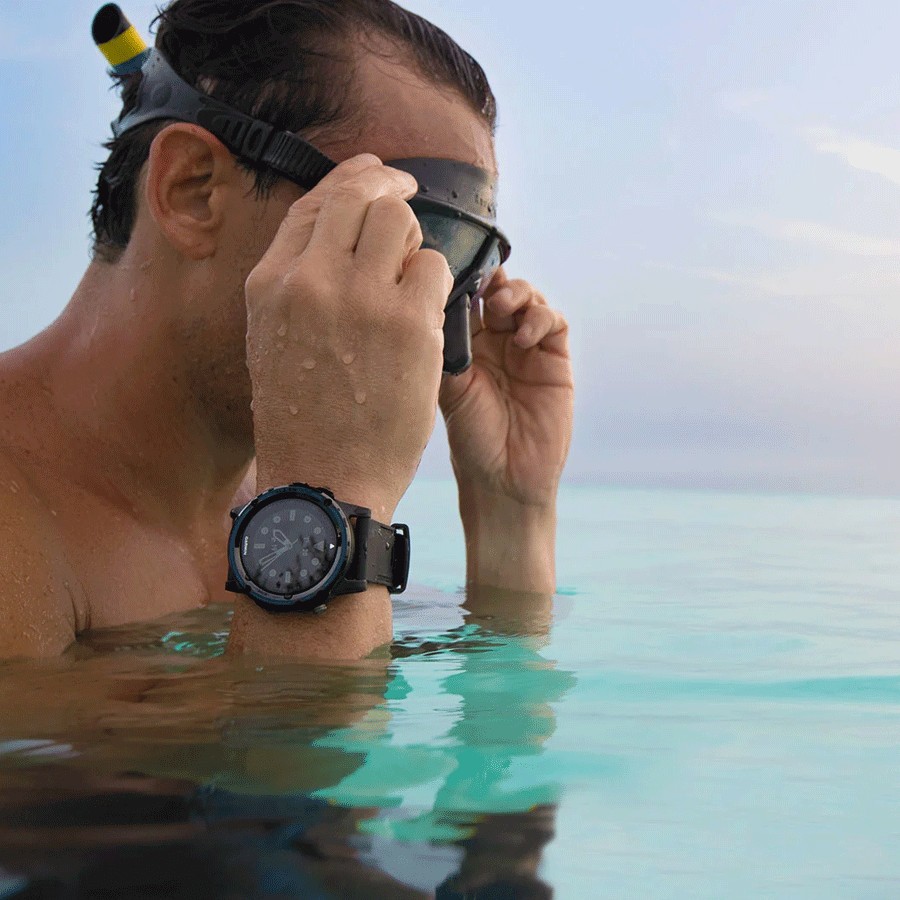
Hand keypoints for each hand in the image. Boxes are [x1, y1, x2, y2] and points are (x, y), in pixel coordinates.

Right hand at [245, 154, 453, 522]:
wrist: (327, 481)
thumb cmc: (303, 421)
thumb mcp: (275, 341)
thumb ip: (299, 282)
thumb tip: (342, 229)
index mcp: (270, 284)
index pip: (316, 203)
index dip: (353, 180)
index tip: (377, 174)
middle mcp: (310, 280)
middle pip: (361, 197)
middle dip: (391, 194)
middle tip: (409, 200)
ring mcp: (361, 298)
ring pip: (402, 221)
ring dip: (414, 242)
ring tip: (411, 279)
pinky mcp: (409, 323)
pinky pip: (436, 267)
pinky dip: (436, 284)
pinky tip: (425, 314)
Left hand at [439, 269, 573, 509]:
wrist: (504, 478)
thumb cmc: (470, 438)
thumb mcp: (449, 388)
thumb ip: (449, 345)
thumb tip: (440, 298)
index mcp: (466, 344)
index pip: (467, 297)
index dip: (465, 279)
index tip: (456, 269)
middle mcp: (496, 342)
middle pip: (498, 289)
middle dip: (493, 279)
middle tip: (484, 285)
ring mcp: (527, 349)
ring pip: (528, 299)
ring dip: (517, 294)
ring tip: (504, 309)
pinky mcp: (555, 361)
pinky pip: (554, 323)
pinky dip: (541, 318)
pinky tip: (524, 337)